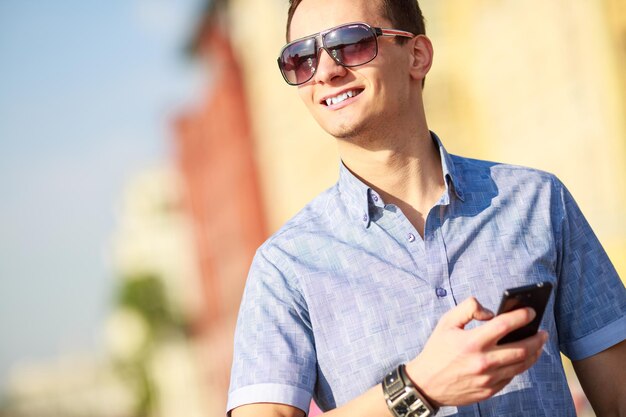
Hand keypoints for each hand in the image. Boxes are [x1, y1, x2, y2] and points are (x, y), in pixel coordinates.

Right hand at [406, 297, 547, 406]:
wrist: (426, 383)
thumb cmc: (437, 349)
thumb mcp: (446, 322)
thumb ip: (468, 309)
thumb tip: (490, 312)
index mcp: (472, 342)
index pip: (505, 325)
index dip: (522, 316)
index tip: (531, 311)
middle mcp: (483, 361)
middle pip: (522, 348)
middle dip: (537, 338)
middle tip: (543, 331)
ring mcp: (488, 378)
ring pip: (521, 365)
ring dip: (534, 353)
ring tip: (538, 344)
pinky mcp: (489, 390)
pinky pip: (511, 376)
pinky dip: (520, 365)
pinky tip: (522, 358)